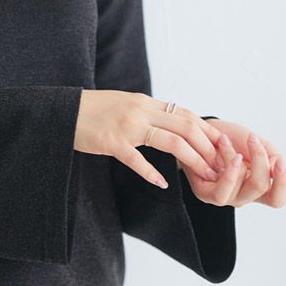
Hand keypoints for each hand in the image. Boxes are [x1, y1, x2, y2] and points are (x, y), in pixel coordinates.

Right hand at [73, 90, 221, 188]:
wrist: (64, 112)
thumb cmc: (94, 111)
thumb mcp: (125, 104)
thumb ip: (147, 112)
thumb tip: (170, 123)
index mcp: (145, 102)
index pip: (185, 114)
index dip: (207, 130)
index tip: (221, 146)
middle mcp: (140, 111)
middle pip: (185, 127)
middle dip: (207, 147)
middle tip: (220, 165)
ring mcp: (126, 127)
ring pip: (170, 142)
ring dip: (192, 160)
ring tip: (204, 175)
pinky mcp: (112, 143)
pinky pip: (137, 160)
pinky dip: (152, 173)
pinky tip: (163, 184)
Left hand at [179, 119, 285, 207]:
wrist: (203, 132)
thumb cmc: (232, 139)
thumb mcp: (258, 144)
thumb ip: (271, 156)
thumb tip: (275, 166)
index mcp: (259, 187)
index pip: (277, 199)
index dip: (282, 183)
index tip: (279, 161)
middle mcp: (243, 196)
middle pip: (261, 187)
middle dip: (259, 159)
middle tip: (253, 138)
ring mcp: (225, 197)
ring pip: (240, 185)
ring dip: (234, 156)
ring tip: (224, 140)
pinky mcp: (206, 195)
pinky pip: (222, 193)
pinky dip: (227, 171)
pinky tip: (222, 152)